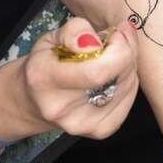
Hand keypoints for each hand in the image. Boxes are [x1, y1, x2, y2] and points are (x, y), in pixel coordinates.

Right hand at [20, 17, 138, 139]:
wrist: (33, 100)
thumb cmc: (45, 62)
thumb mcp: (51, 37)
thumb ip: (74, 31)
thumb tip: (97, 42)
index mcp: (44, 79)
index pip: (97, 70)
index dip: (119, 48)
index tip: (116, 33)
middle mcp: (61, 108)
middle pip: (116, 77)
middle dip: (125, 53)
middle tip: (116, 41)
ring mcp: (82, 124)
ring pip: (126, 86)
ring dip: (126, 66)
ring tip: (109, 59)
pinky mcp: (99, 131)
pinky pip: (128, 100)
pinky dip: (127, 83)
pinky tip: (113, 76)